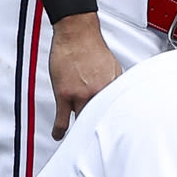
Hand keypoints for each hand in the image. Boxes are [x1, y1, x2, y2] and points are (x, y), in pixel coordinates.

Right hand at [47, 15, 118, 136]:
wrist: (77, 34)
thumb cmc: (92, 47)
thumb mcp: (113, 67)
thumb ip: (115, 84)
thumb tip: (117, 97)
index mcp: (112, 86)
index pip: (117, 111)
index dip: (116, 124)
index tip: (117, 135)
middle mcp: (98, 92)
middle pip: (99, 119)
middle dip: (99, 130)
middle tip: (99, 142)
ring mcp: (80, 94)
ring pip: (81, 119)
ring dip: (80, 129)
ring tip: (79, 140)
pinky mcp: (64, 94)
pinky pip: (62, 117)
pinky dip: (60, 129)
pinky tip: (59, 135)